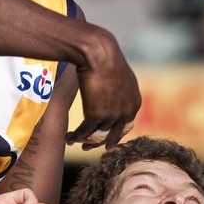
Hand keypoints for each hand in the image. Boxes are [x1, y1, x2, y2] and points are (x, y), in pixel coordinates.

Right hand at [66, 33, 140, 149]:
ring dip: (84, 140)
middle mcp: (126, 112)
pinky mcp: (96, 115)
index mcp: (134, 104)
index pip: (125, 126)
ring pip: (97, 135)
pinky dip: (76, 136)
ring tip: (75, 142)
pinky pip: (85, 131)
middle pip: (112, 135)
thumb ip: (120, 92)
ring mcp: (112, 115)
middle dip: (100, 143)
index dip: (114, 135)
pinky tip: (69, 138)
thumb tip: (113, 96)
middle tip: (88, 148)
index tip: (107, 143)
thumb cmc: (107, 60)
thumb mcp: (121, 77)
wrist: (99, 54)